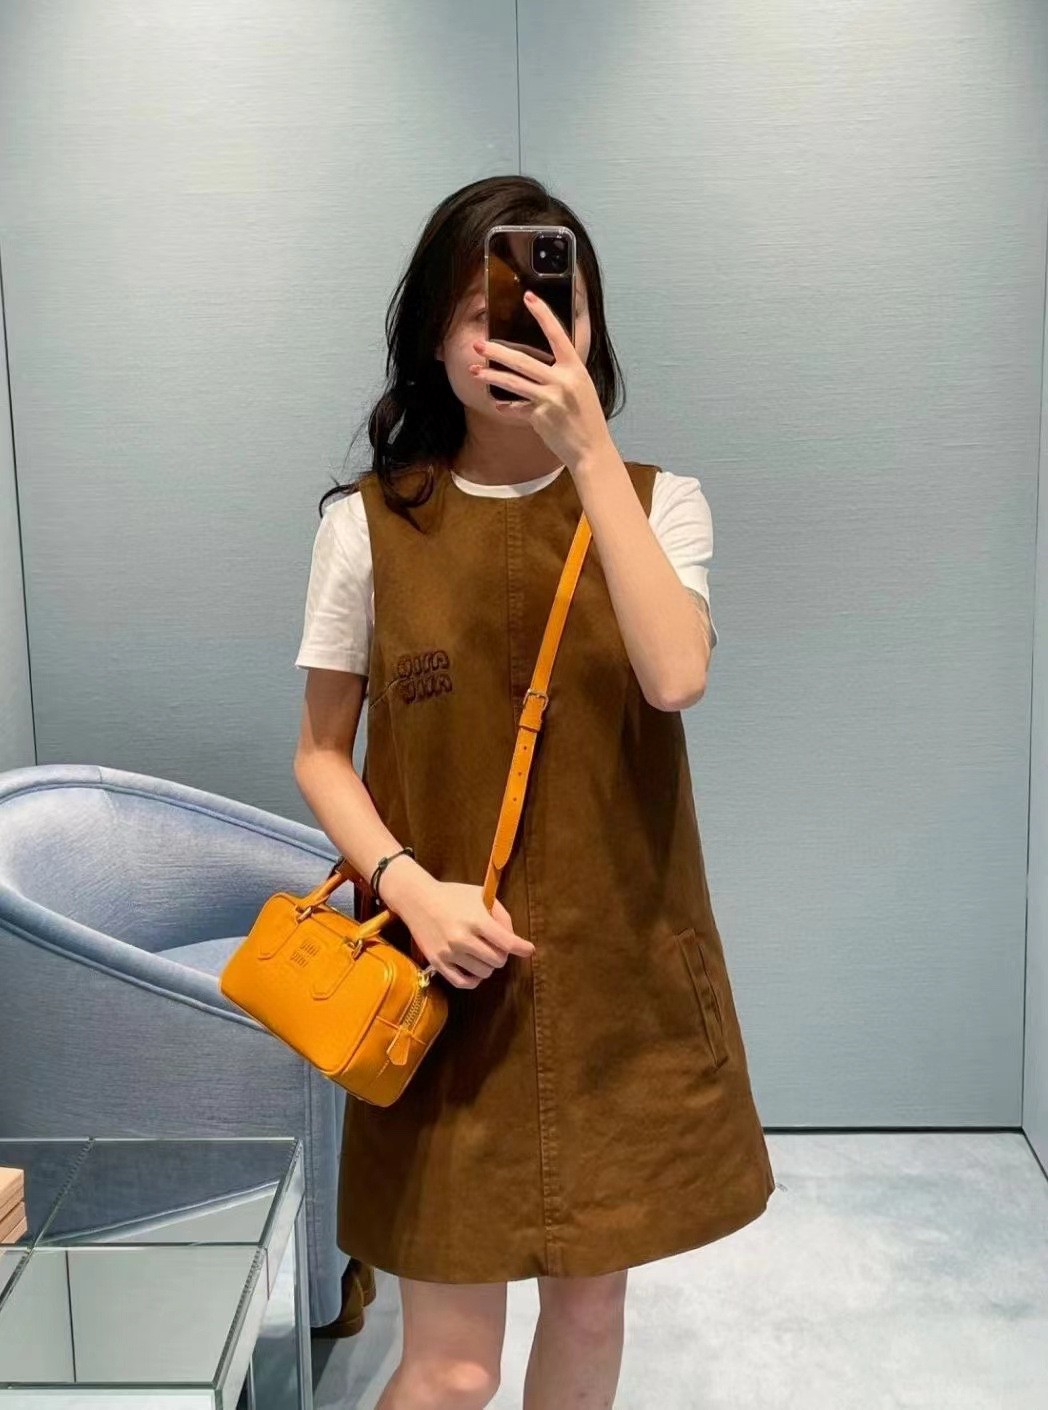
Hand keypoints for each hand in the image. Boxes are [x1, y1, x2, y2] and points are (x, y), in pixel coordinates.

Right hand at [396, 878, 534, 988]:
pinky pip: (463, 982)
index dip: (522, 948)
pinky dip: (474, 980)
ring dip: (488, 965)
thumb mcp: (480, 896)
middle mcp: (463, 939)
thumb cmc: (452, 895)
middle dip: (502, 954)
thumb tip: (513, 939)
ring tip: (483, 954)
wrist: (417, 899)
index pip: (507, 943)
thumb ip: (501, 915)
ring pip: (483, 972)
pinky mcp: (437, 962)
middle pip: (498, 960)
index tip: (528, 950)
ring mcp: (449, 953)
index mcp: (476, 921)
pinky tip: (475, 970)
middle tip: (497, 946)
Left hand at [468, 290, 612, 471]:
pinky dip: (506, 407)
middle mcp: (562, 381)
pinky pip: (517, 407)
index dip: (543, 315)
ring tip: (474, 371)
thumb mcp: (580, 388)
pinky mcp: (540, 416)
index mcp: (576, 369)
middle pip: (523, 360)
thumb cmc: (587, 418)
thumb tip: (540, 366)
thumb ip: (562, 374)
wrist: (591, 449)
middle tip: (479, 344)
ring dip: (491, 376)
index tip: (529, 297)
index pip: (558, 335)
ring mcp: (550, 399)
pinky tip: (496, 405)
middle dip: (498, 351)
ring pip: (514, 383)